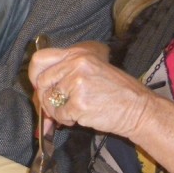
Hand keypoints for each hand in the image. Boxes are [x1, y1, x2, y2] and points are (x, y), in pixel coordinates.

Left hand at [28, 42, 149, 138]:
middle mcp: (76, 63)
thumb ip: (66, 73)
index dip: (35, 75)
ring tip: (75, 111)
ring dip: (57, 111)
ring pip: (49, 100)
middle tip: (56, 107)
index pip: (40, 58)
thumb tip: (37, 90)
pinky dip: (67, 120)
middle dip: (44, 98)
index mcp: (78, 53)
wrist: (138, 109)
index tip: (39, 86)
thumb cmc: (116, 92)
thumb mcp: (92, 69)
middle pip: (41, 82)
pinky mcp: (79, 103)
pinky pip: (59, 115)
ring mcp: (77, 82)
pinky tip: (82, 116)